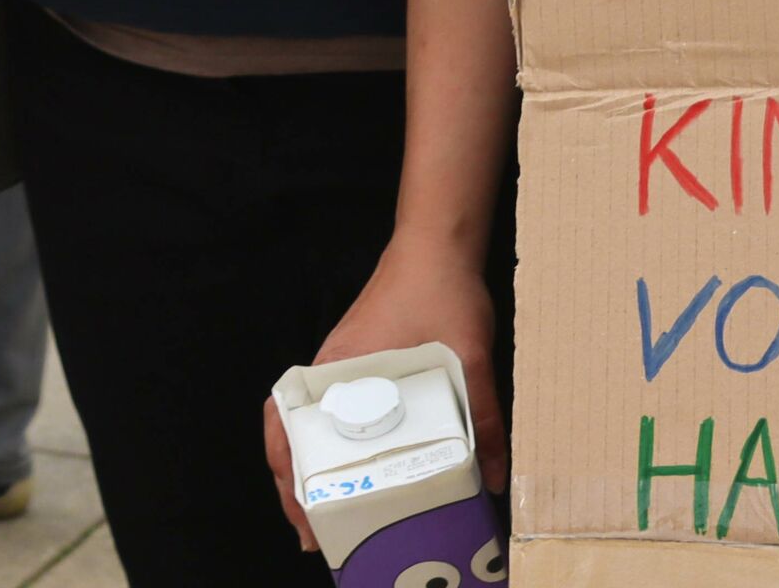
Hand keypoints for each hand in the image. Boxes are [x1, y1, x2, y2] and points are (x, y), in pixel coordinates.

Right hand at [264, 235, 505, 547]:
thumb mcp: (470, 359)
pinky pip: (332, 411)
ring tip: (329, 510)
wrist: (437, 245)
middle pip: (290, 432)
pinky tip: (358, 465)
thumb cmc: (441, 292)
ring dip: (309, 467)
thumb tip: (494, 479)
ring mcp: (341, 365)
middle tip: (314, 533)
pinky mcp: (358, 362)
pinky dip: (331, 443)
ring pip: (308, 424)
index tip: (302, 515)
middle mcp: (331, 370)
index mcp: (340, 369)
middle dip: (294, 487)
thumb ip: (484, 417)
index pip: (285, 421)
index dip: (284, 472)